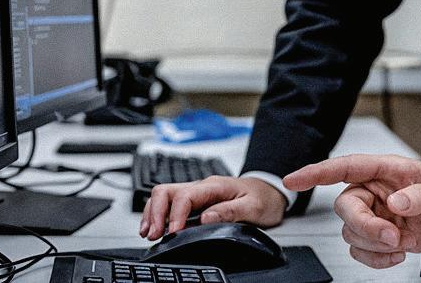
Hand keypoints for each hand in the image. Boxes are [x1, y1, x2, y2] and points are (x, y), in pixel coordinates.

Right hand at [138, 175, 287, 239]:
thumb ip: (231, 211)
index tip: (173, 233)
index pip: (186, 196)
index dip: (175, 215)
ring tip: (149, 233)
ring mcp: (197, 193)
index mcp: (215, 186)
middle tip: (154, 234)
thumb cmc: (264, 197)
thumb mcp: (254, 207)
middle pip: (167, 191)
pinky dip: (158, 215)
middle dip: (155, 212)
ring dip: (153, 213)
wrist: (270, 191)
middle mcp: (202, 187)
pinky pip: (170, 204)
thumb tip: (206, 219)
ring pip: (164, 196)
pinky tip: (156, 228)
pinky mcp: (195, 202)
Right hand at [285, 154, 420, 269]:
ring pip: (351, 231)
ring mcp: (377, 214)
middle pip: (346, 206)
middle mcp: (376, 191)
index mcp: (388, 170)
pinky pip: (361, 250)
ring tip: (400, 243)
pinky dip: (376, 258)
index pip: (345, 167)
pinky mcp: (381, 235)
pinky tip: (397, 253)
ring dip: (372, 244)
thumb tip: (397, 202)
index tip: (292, 180)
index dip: (316, 172)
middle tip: (390, 236)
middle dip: (364, 226)